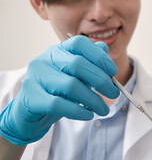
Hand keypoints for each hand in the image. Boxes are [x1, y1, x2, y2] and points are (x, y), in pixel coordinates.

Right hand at [0, 36, 118, 145]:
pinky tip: (88, 115)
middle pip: (78, 64)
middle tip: (114, 93)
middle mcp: (45, 60)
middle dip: (101, 80)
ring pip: (71, 86)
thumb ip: (89, 63)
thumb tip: (104, 48)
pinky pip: (59, 104)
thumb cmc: (57, 93)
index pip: (79, 43)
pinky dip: (78, 111)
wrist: (29, 114)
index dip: (99, 56)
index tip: (113, 72)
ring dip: (93, 100)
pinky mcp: (31, 98)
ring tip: (103, 109)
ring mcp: (35, 78)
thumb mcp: (75, 77)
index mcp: (57, 51)